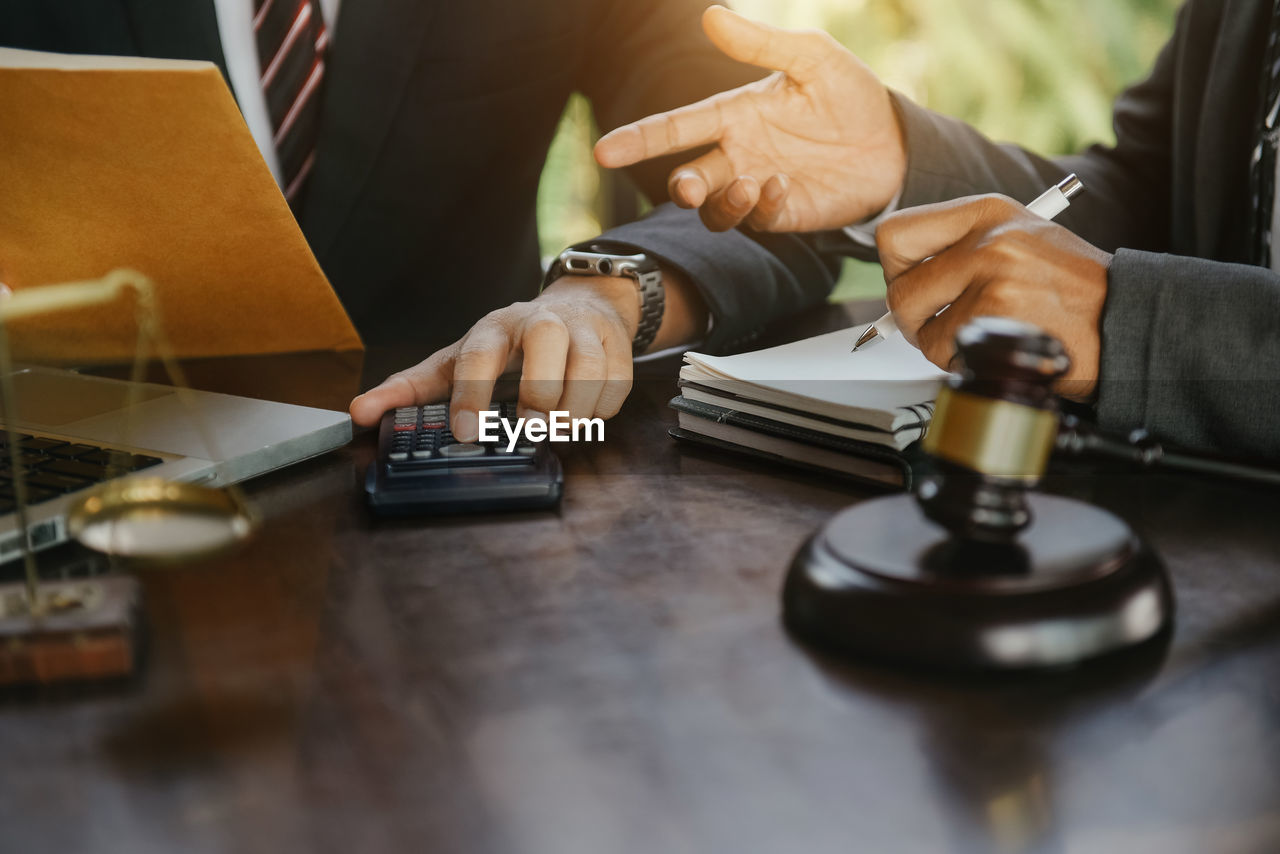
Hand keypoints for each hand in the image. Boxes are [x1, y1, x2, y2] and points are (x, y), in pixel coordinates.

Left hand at [349, 277, 639, 439]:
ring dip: (576, 408)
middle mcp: (542, 322)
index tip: (466, 432)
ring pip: (592, 366)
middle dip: (542, 391)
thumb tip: (360, 414)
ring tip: (557, 429)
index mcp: (496, 327)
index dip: (471, 393)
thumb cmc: (511, 344)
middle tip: (530, 428)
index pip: (480, 354)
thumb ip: (411, 388)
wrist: (580, 306)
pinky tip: (583, 417)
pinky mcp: (618, 348)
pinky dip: (601, 410)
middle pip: (548, 341)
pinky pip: (618, 384)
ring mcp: (585, 332)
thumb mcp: (459, 359)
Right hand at [592, 5, 904, 232]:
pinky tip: (784, 185)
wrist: (894, 142)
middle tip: (689, 186)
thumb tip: (711, 14)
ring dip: (722, 203)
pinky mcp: (784, 215)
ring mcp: (758, 189)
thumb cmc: (850, 95)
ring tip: (750, 183)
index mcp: (734, 115)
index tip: (604, 151)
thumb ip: (761, 44)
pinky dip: (762, 207)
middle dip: (682, 186)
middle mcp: (738, 155)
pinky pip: (757, 220)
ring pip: (714, 211)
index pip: (676, 129)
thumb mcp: (812, 58)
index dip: (639, 139)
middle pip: (688, 179)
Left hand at [876, 195, 1111, 399]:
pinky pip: (946, 350)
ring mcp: (994, 275)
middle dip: (913, 318)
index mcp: (988, 212)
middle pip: (900, 287)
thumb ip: (960, 250)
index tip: (915, 285)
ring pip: (919, 324)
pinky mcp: (999, 314)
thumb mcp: (1018, 242)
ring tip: (981, 335)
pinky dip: (962, 360)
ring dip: (940, 343)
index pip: (895, 234)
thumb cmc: (1072, 291)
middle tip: (941, 324)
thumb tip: (900, 277)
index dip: (897, 270)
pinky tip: (996, 349)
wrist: (1127, 319)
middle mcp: (988, 238)